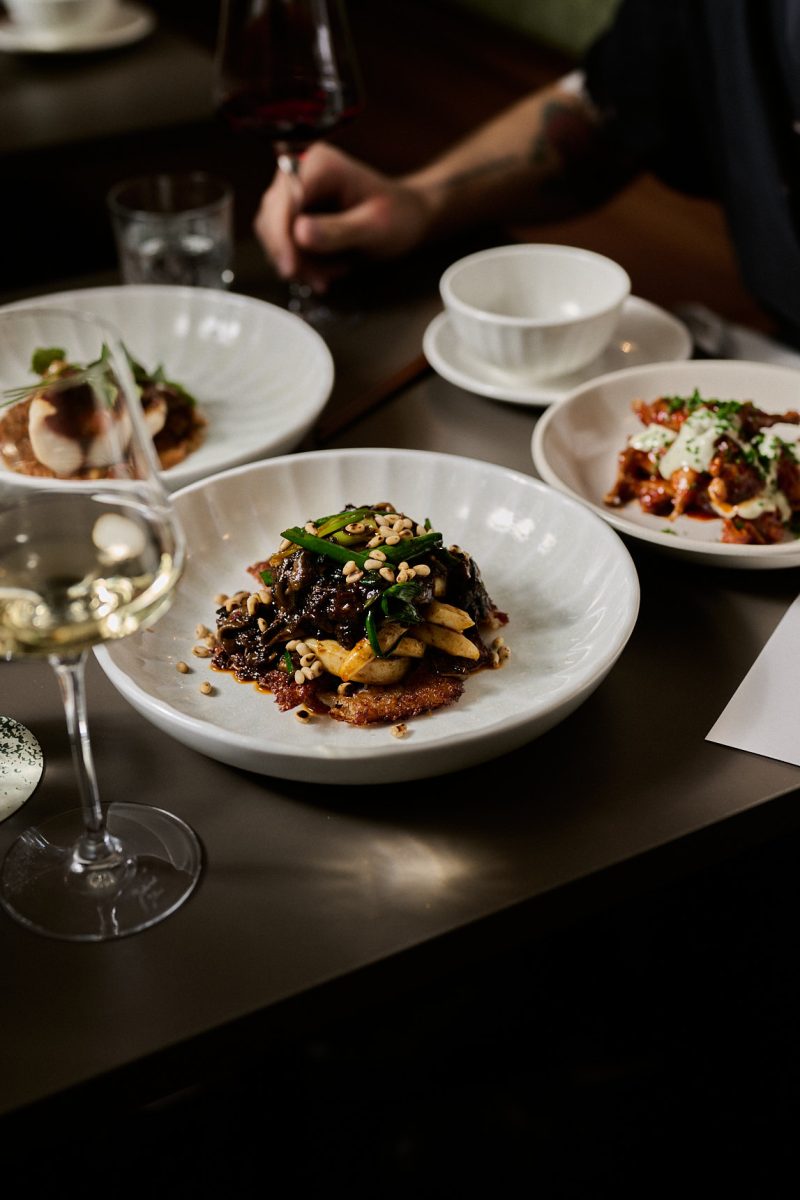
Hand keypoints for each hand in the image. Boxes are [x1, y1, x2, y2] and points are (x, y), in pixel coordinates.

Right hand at [254, 143, 431, 291]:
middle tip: (320, 280)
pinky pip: (283, 244)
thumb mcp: (374, 227)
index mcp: (319, 165)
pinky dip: (302, 263)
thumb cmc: (397, 217)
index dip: (282, 236)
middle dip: (292, 255)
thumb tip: (300, 233)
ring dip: (299, 263)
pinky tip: (328, 270)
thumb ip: (338, 231)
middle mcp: (299, 172)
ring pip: (273, 235)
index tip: (291, 269)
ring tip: (334, 272)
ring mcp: (293, 193)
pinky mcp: (293, 214)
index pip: (285, 200)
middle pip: (271, 217)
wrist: (405, 219)